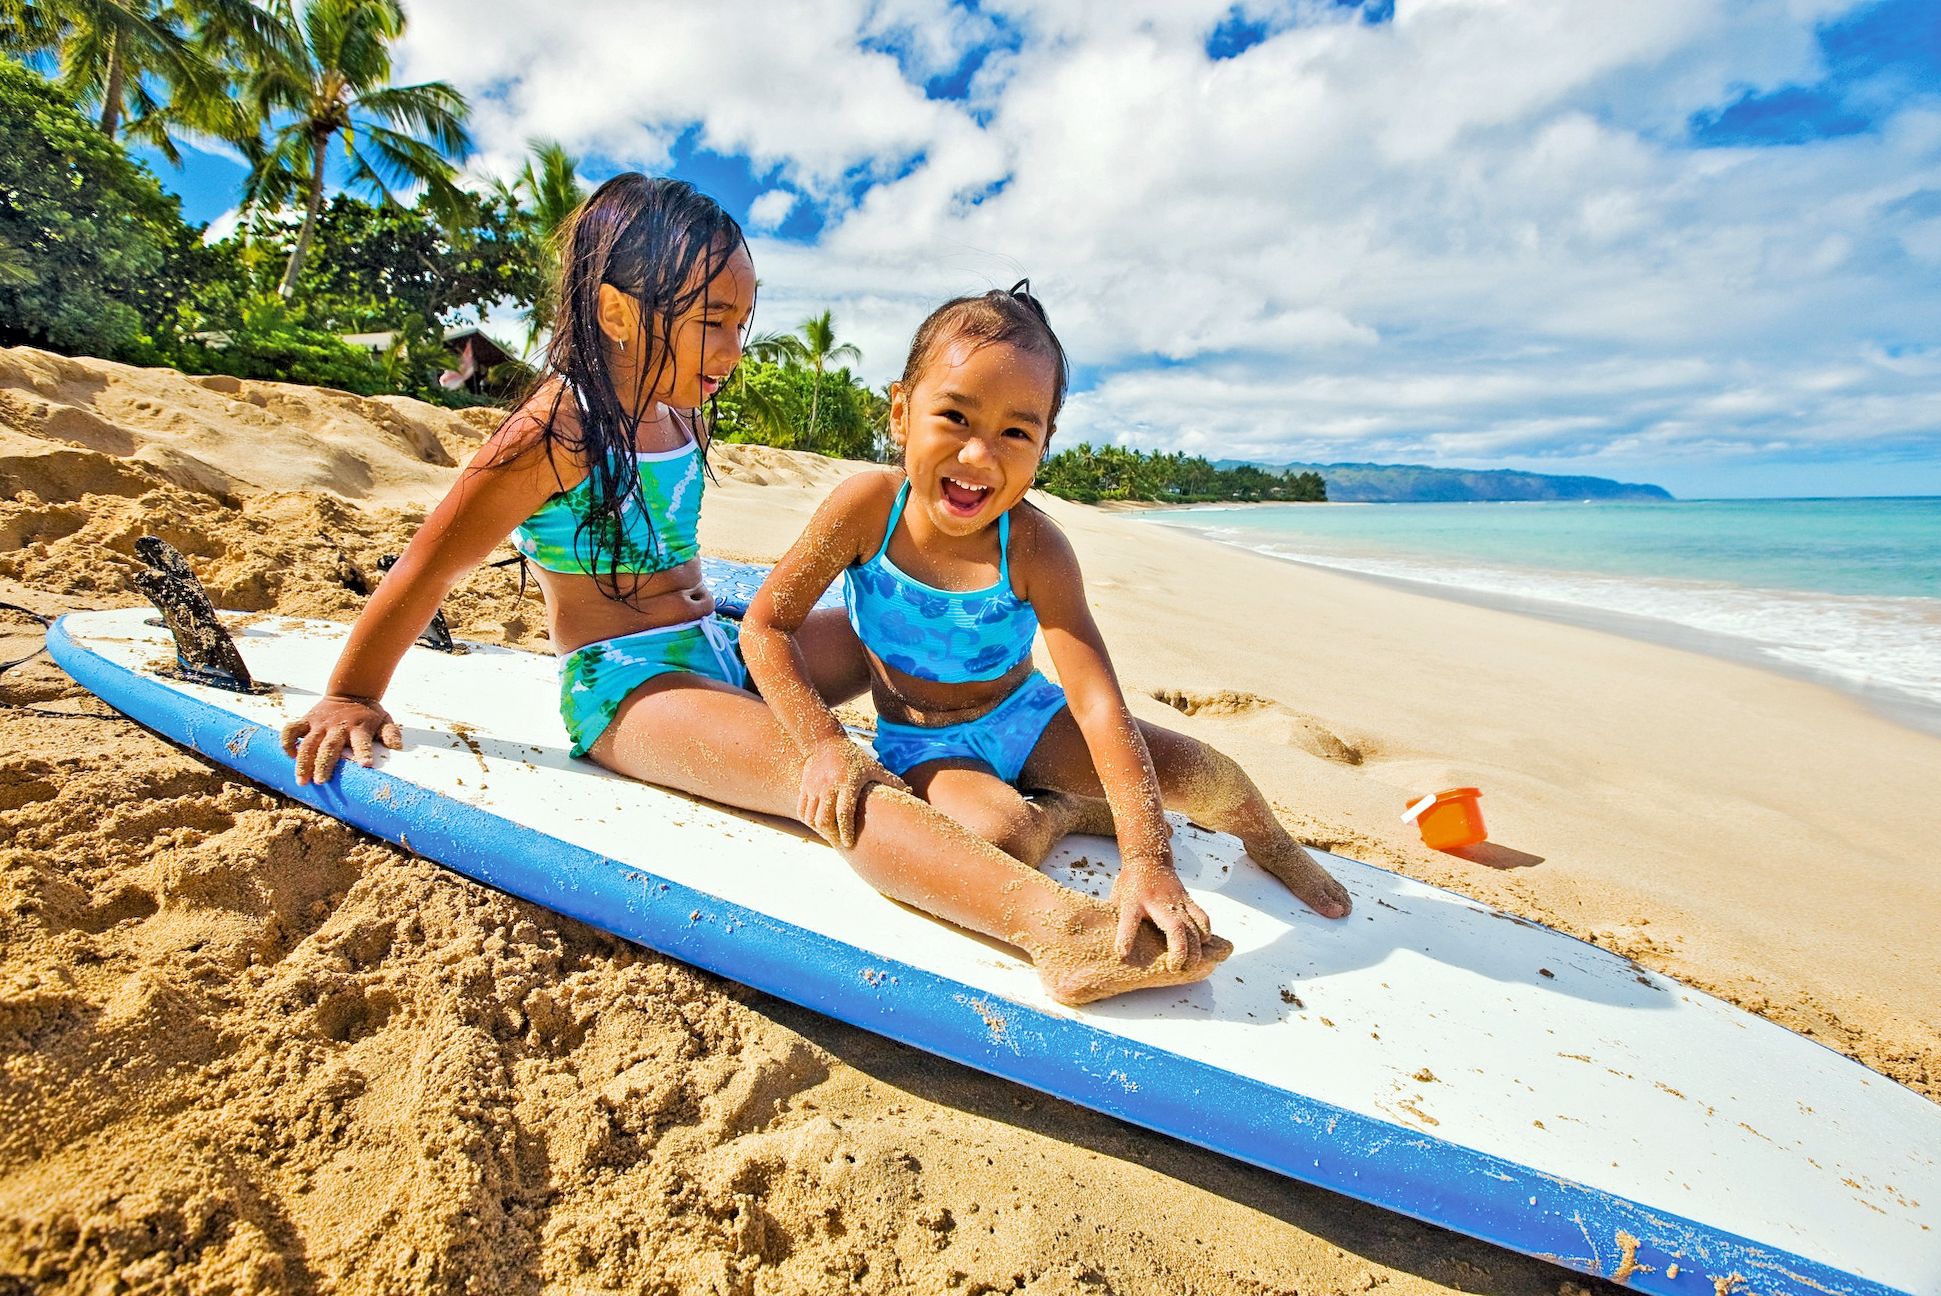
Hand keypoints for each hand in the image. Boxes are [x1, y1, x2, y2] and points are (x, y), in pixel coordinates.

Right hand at [281, 695, 402, 785]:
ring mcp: (320, 724)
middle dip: (324, 764)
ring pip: (308, 743)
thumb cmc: (368, 713)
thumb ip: (391, 733)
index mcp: (359, 728)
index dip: (364, 752)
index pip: (362, 742)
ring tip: (301, 780)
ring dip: (303, 761)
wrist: (350, 691)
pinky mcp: (306, 720)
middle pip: (329, 747)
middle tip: (320, 782)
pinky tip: (290, 755)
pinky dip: (287, 742)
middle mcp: (337, 727)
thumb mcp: (384, 720)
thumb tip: (397, 746)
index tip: (365, 765)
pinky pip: (291, 730)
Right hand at [798, 735, 909, 848]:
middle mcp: (828, 786)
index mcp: (847, 784)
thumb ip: (890, 780)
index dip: (846, 831)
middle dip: (830, 834)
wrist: (826, 741)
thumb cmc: (854, 757)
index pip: (844, 813)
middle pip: (824, 819)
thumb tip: (910, 791)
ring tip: (829, 834)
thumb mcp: (873, 766)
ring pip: (810, 817)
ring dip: (819, 829)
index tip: (849, 843)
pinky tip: (818, 824)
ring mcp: (814, 787)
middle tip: (839, 841)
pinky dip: (809, 820)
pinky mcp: (805, 786)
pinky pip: (802, 810)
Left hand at [1111, 854, 1212, 971]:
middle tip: (1176, 967)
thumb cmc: (1131, 883)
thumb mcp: (1117, 898)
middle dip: (1179, 950)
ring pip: (1193, 925)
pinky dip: (1205, 932)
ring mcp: (1175, 900)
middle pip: (1173, 927)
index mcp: (1133, 902)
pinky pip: (1201, 917)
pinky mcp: (1187, 900)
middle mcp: (1157, 901)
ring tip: (1192, 964)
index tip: (1123, 953)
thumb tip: (1114, 947)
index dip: (1125, 938)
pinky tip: (1203, 945)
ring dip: (1195, 947)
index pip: (1128, 919)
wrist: (1149, 859)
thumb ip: (1117, 920)